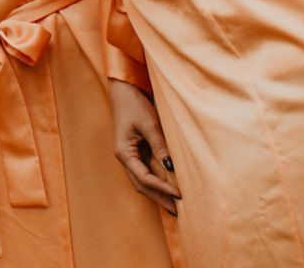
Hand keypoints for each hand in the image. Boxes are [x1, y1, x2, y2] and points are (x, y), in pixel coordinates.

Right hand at [108, 78, 179, 215]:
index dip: (162, 188)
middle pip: (141, 185)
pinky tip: (166, 188)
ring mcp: (128, 155)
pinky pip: (144, 172)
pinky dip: (155, 183)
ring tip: (173, 206)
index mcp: (124, 152)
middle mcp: (124, 157)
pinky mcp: (134, 150)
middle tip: (178, 213)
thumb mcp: (149, 123)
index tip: (180, 195)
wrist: (124, 89)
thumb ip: (160, 145)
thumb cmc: (134, 104)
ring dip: (157, 194)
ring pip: (142, 181)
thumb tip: (171, 167)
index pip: (144, 178)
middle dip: (159, 199)